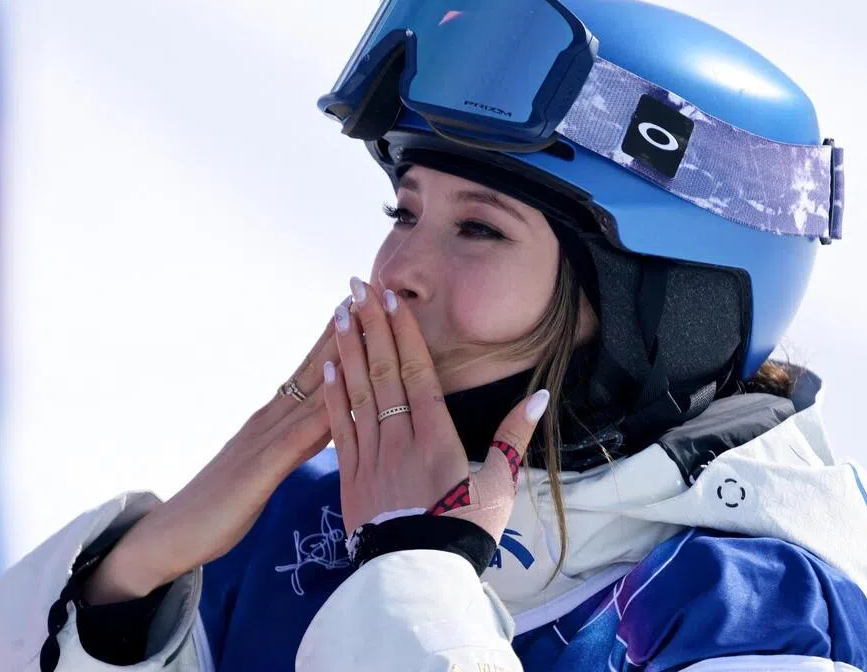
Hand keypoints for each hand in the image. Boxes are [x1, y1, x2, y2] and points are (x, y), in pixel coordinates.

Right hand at [84, 301, 346, 603]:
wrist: (173, 533)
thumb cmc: (221, 505)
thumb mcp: (266, 467)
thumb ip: (292, 443)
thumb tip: (325, 423)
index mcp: (273, 419)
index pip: (314, 369)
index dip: (340, 335)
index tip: (365, 303)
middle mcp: (269, 418)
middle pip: (315, 365)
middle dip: (343, 328)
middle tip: (367, 288)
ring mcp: (262, 438)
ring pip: (310, 390)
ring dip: (336, 354)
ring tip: (360, 318)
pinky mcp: (259, 468)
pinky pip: (297, 437)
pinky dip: (320, 413)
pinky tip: (340, 396)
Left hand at [323, 277, 548, 544]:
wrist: (420, 578)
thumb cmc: (466, 532)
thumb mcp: (500, 485)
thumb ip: (514, 436)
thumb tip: (540, 394)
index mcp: (437, 438)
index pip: (417, 372)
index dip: (404, 332)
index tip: (392, 299)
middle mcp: (400, 440)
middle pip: (383, 372)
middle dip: (371, 326)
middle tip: (357, 287)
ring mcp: (370, 457)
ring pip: (356, 393)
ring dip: (347, 350)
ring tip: (338, 313)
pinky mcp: (350, 478)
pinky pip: (338, 428)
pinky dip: (332, 395)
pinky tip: (326, 367)